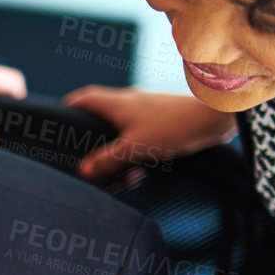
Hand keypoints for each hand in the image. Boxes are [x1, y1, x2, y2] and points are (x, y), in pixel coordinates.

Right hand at [63, 87, 237, 182]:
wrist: (216, 117)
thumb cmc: (173, 127)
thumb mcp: (135, 148)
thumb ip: (107, 160)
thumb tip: (82, 170)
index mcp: (117, 103)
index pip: (82, 98)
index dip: (67, 109)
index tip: (57, 124)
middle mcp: (129, 101)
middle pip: (99, 116)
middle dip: (91, 141)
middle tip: (87, 161)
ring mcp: (146, 108)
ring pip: (120, 129)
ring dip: (115, 152)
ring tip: (120, 177)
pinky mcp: (161, 117)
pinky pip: (137, 133)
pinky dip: (132, 150)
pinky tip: (140, 169)